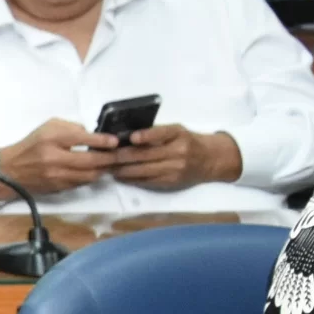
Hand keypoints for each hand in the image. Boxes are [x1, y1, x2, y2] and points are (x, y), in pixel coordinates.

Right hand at [0, 119, 114, 195]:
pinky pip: (81, 183)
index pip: (81, 139)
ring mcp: (56, 176)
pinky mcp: (58, 188)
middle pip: (89, 161)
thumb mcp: (49, 127)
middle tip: (122, 155)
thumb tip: (92, 136)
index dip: (102, 141)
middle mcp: (54, 159)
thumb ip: (71, 128)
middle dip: (109, 158)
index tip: (115, 141)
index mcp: (51, 139)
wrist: (11, 170)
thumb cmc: (32, 144)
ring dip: (103, 170)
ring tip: (112, 164)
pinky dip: (91, 177)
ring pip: (89, 176)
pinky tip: (97, 171)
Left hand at [112, 125, 242, 190]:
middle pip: (145, 155)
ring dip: (121, 169)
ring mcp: (174, 169)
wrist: (211, 159)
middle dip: (121, 156)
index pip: (161, 133)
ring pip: (142, 170)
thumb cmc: (187, 141)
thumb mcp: (176, 131)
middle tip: (102, 155)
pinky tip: (119, 175)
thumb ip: (155, 133)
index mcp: (178, 134)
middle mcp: (178, 152)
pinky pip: (146, 181)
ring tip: (105, 166)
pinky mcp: (170, 182)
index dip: (146, 135)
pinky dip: (130, 178)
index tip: (131, 138)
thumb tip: (124, 137)